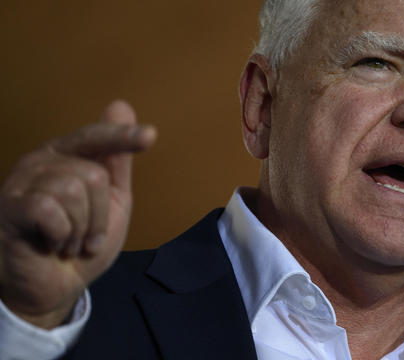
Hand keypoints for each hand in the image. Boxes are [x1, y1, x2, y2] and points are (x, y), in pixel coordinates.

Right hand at [0, 100, 155, 328]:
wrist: (51, 288)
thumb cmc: (80, 243)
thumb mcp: (110, 202)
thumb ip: (116, 161)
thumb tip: (121, 105)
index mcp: (67, 157)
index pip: (96, 138)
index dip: (122, 137)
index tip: (150, 136)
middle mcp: (42, 162)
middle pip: (93, 175)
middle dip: (99, 217)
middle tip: (84, 237)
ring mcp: (22, 182)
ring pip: (74, 190)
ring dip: (81, 229)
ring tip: (68, 242)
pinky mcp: (10, 207)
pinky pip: (51, 209)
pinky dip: (62, 236)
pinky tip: (50, 245)